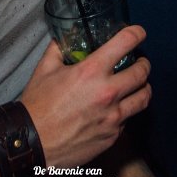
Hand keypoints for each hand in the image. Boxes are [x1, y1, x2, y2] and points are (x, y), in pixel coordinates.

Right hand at [21, 26, 150, 166]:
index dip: (136, 34)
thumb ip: (58, 50)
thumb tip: (64, 38)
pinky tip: (117, 109)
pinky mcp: (112, 136)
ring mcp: (112, 117)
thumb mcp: (44, 70)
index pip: (125, 43)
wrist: (32, 143)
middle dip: (144, 63)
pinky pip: (128, 119)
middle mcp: (107, 93)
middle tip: (140, 62)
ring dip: (144, 87)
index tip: (138, 33)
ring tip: (139, 85)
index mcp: (91, 72)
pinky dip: (126, 111)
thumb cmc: (37, 106)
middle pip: (142, 72)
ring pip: (144, 98)